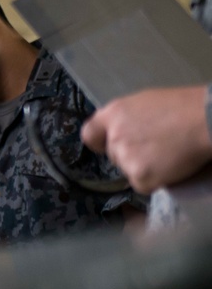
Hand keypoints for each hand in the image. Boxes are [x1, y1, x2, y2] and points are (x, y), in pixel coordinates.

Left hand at [81, 86, 211, 192]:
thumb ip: (127, 119)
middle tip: (155, 148)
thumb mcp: (146, 103)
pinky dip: (156, 180)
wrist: (206, 121)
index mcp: (114, 113)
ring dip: (143, 168)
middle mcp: (114, 136)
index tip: (109, 145)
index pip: (90, 134)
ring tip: (167, 154)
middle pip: (113, 155)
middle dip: (130, 155)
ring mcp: (125, 157)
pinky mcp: (139, 176)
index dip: (100, 142)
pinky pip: (142, 185)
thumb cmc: (184, 107)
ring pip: (127, 170)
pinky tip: (170, 166)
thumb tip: (124, 131)